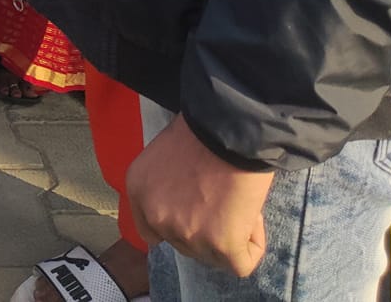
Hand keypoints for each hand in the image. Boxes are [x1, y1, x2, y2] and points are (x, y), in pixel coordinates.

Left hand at [127, 117, 274, 276]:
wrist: (228, 127)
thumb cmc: (202, 130)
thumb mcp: (163, 156)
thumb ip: (165, 187)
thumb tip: (186, 206)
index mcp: (138, 191)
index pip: (152, 232)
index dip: (179, 225)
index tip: (198, 212)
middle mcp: (155, 216)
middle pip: (185, 246)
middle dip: (206, 229)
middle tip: (224, 199)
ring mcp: (186, 233)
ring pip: (214, 255)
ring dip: (231, 235)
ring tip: (239, 200)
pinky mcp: (219, 243)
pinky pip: (241, 264)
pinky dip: (252, 246)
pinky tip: (253, 217)